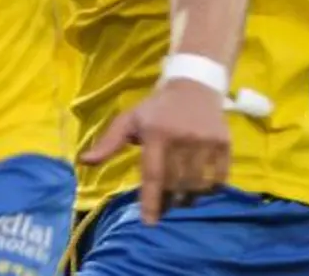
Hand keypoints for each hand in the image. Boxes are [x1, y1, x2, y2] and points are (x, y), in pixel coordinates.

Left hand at [81, 78, 230, 224]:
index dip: (150, 201)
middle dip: (168, 197)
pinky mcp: (224, 143)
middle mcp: (182, 138)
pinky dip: (209, 187)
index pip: (153, 175)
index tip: (148, 223)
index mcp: (156, 134)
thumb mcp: (128, 121)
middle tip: (164, 202)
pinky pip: (219, 178)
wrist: (193, 86)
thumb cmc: (155, 109)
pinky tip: (200, 184)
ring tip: (181, 195)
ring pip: (197, 184)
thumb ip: (108, 143)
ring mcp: (206, 141)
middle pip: (175, 183)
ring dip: (188, 195)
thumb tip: (84, 161)